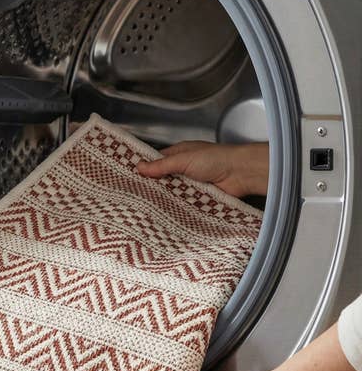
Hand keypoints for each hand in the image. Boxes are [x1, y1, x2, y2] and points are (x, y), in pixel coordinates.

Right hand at [136, 141, 268, 197]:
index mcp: (179, 155)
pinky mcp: (198, 199)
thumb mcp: (183, 159)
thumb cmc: (216, 159)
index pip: (157, 161)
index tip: (129, 178)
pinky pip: (183, 204)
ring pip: (171, 194)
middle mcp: (184, 169)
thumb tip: (140, 167)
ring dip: (164, 199)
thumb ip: (162, 165)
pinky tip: (164, 215)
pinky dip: (176, 209)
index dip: (145, 169)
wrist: (240, 174)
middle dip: (152, 187)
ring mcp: (191, 185)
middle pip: (163, 180)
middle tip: (134, 197)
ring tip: (144, 209)